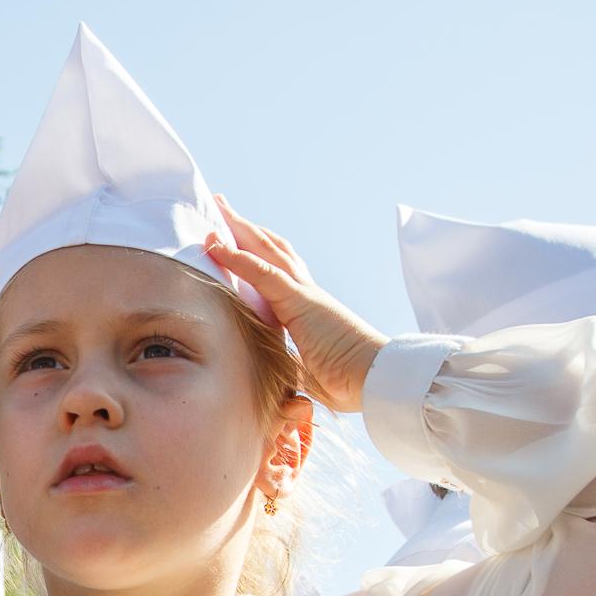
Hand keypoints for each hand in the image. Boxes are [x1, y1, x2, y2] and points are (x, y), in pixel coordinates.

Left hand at [202, 195, 385, 413]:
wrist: (378, 378)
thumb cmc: (350, 382)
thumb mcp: (307, 375)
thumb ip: (290, 370)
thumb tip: (280, 388)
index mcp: (306, 309)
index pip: (277, 273)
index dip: (255, 254)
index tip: (234, 242)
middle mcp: (306, 293)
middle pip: (272, 250)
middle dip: (246, 228)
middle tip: (224, 207)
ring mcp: (304, 294)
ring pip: (267, 251)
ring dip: (241, 229)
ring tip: (220, 209)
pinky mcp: (300, 302)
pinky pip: (263, 274)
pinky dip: (239, 258)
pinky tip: (217, 244)